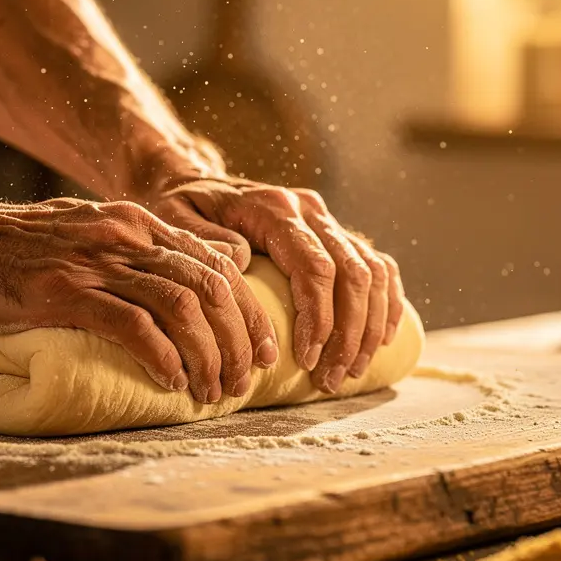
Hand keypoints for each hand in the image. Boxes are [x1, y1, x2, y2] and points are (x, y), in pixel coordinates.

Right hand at [0, 198, 277, 403]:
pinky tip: (171, 383)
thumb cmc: (12, 253)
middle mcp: (126, 236)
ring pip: (183, 308)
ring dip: (208, 356)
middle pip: (211, 288)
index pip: (218, 266)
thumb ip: (129, 255)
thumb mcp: (84, 237)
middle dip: (239, 341)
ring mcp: (96, 261)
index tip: (260, 352)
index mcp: (137, 223)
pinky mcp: (64, 291)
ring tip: (211, 393)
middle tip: (241, 384)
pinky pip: (133, 325)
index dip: (249, 313)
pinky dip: (162, 358)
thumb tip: (173, 298)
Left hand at [153, 179, 404, 393]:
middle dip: (349, 333)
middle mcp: (309, 210)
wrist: (191, 181)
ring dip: (368, 327)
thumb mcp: (175, 218)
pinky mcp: (335, 233)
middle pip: (353, 274)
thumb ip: (204, 239)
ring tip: (349, 371)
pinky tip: (381, 340)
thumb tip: (242, 259)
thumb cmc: (180, 208)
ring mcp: (326, 220)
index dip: (319, 318)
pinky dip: (386, 304)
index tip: (308, 360)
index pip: (314, 267)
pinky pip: (378, 267)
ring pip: (372, 273)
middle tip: (331, 379)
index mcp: (274, 208)